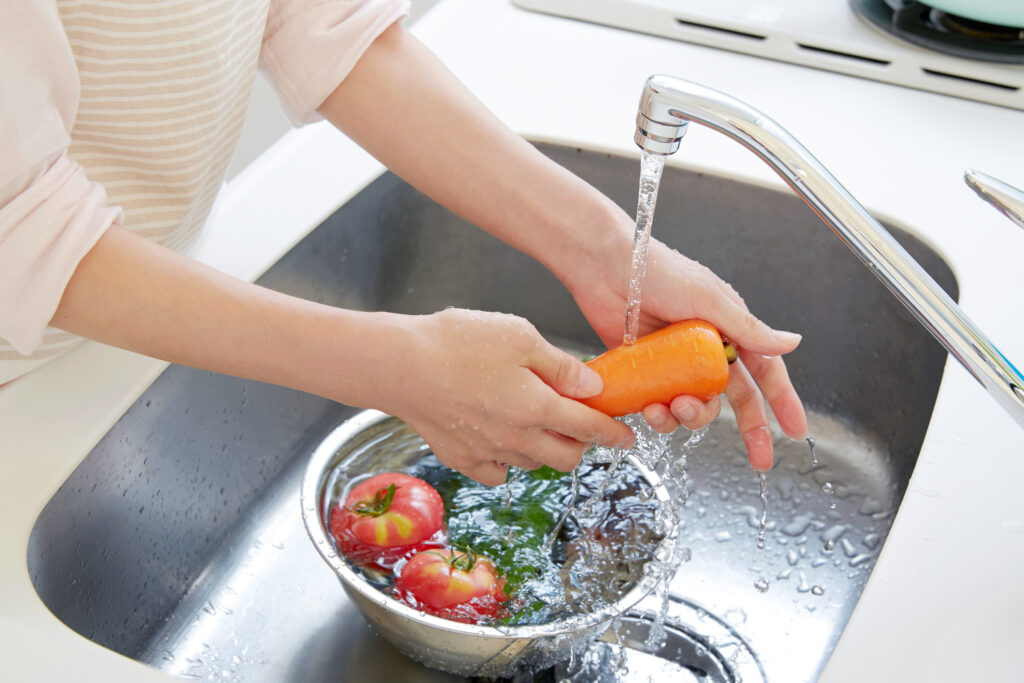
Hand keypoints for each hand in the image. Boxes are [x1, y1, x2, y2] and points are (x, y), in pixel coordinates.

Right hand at [382, 308, 635, 485]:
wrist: (399, 365)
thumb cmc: (457, 342)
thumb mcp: (519, 336)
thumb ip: (560, 365)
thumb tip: (592, 386)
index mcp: (538, 407)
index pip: (589, 428)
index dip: (613, 433)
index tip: (627, 436)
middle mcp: (517, 438)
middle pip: (566, 457)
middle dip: (581, 444)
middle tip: (579, 425)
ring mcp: (487, 452)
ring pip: (533, 464)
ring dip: (545, 449)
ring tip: (538, 424)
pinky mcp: (460, 458)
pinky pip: (497, 472)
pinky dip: (507, 461)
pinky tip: (502, 438)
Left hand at [564, 226, 807, 471]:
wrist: (605, 268)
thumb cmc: (658, 270)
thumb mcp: (708, 299)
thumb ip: (748, 328)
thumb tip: (793, 342)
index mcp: (729, 328)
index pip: (765, 370)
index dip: (782, 401)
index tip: (794, 430)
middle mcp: (706, 348)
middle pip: (736, 398)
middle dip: (750, 429)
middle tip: (758, 457)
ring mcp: (676, 362)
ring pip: (696, 405)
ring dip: (690, 417)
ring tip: (674, 408)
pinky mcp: (647, 371)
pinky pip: (661, 404)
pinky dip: (659, 414)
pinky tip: (649, 408)